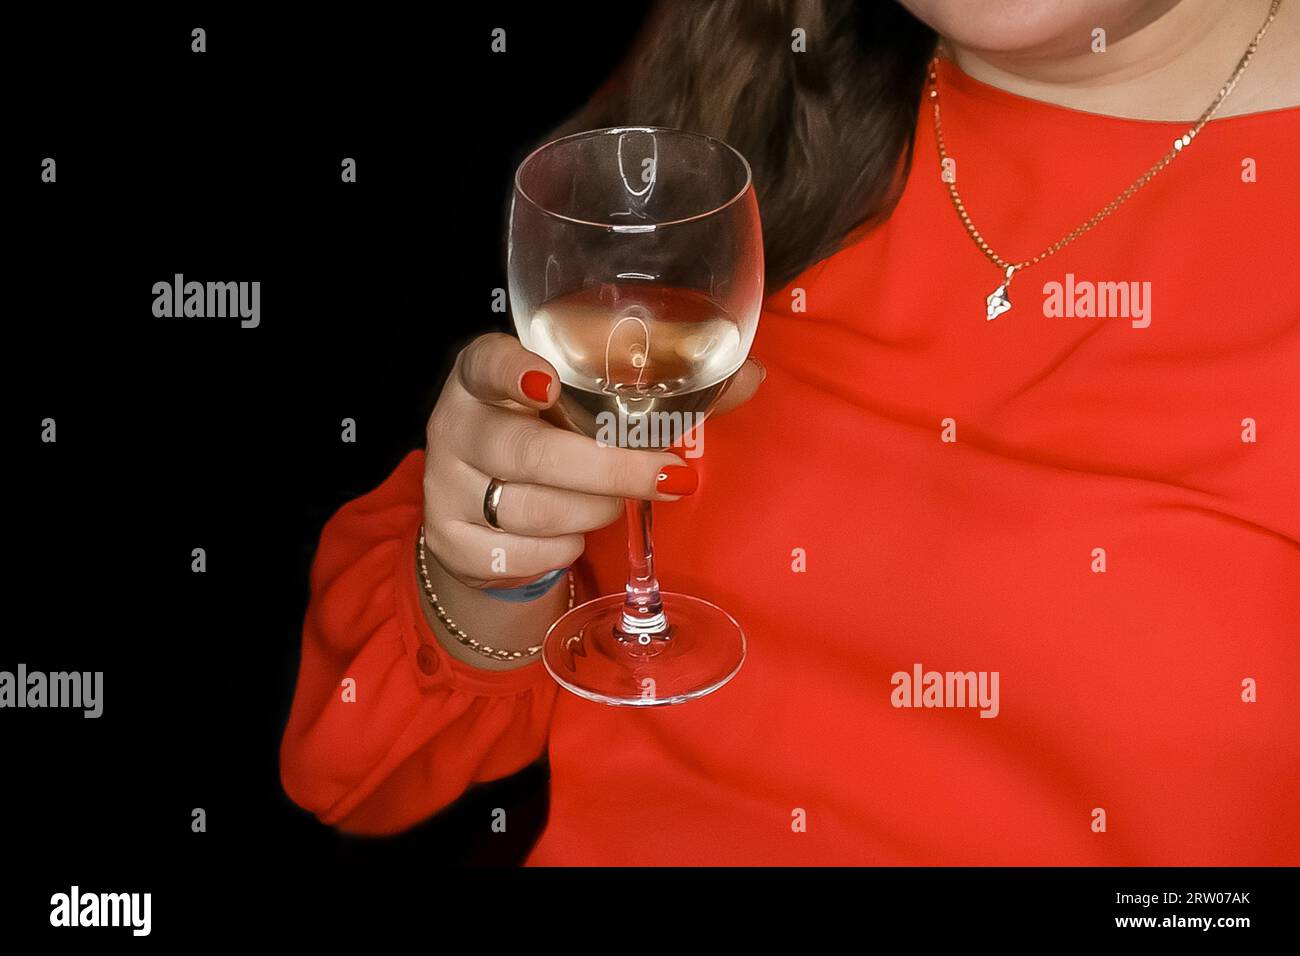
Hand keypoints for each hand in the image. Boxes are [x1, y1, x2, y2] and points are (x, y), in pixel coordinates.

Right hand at [422, 332, 763, 589]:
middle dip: (609, 469)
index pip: (486, 362)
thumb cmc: (551, 436)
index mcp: (484, 374)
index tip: (550, 383)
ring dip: (592, 512)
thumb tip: (750, 375)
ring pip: (532, 509)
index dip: (513, 372)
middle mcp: (456, 425)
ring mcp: (444, 485)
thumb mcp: (589, 407)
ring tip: (612, 503)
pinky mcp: (449, 541)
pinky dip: (561, 550)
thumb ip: (664, 390)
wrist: (484, 508)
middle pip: (529, 452)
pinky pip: (521, 555)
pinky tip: (569, 534)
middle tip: (670, 476)